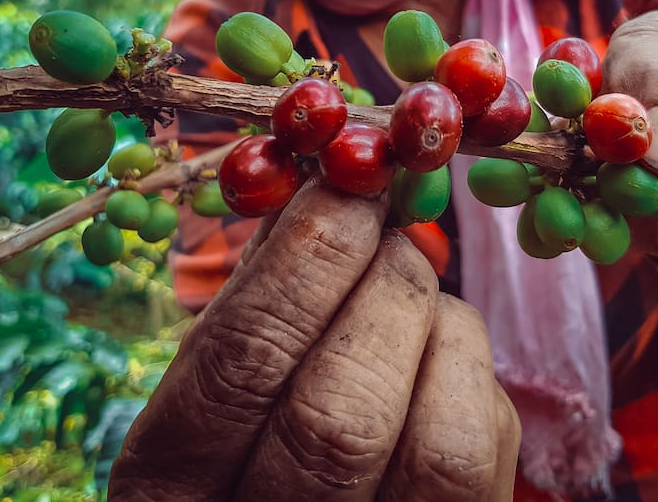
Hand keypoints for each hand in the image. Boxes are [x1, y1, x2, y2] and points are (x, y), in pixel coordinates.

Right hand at [108, 181, 520, 500]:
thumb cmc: (241, 436)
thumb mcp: (209, 383)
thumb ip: (252, 300)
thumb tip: (318, 189)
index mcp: (171, 491)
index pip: (237, 369)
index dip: (299, 265)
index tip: (340, 187)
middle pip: (343, 417)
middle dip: (381, 290)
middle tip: (385, 226)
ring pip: (441, 449)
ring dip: (437, 330)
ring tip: (410, 291)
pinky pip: (487, 448)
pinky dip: (471, 368)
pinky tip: (436, 351)